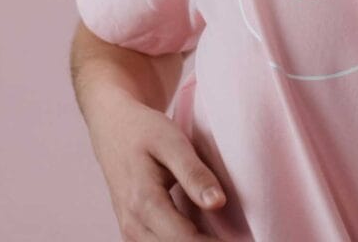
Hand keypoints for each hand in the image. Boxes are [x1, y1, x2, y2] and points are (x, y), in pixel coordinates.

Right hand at [87, 89, 226, 240]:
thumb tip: (218, 203)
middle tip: (240, 236)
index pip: (185, 240)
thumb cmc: (145, 130)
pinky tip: (206, 235)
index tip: (243, 239)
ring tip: (226, 236)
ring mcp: (130, 231)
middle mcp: (132, 224)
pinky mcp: (134, 231)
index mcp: (144, 202)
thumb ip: (194, 173)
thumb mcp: (172, 142)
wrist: (113, 127)